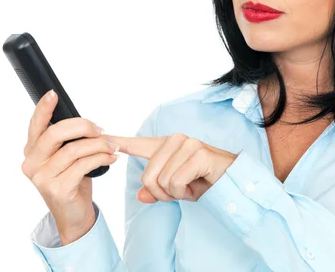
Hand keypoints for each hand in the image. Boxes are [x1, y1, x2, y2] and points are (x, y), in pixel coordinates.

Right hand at [21, 89, 120, 243]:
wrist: (74, 215)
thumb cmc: (72, 180)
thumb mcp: (67, 157)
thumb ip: (67, 140)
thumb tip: (86, 122)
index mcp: (32, 152)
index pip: (36, 126)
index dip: (43, 109)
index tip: (53, 94)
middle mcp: (32, 164)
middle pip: (56, 134)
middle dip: (83, 126)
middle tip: (101, 130)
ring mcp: (42, 178)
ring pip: (75, 149)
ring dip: (99, 145)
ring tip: (112, 147)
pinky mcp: (58, 189)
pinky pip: (84, 165)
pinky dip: (102, 158)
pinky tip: (111, 158)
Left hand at [101, 132, 237, 202]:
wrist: (233, 181)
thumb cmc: (204, 181)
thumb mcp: (176, 189)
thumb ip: (157, 190)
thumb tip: (140, 196)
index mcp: (167, 146)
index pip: (138, 144)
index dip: (118, 142)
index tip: (101, 138)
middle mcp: (175, 140)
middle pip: (147, 175)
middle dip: (161, 193)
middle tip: (179, 191)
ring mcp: (188, 144)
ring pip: (161, 180)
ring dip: (174, 193)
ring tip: (190, 186)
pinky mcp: (198, 154)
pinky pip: (176, 182)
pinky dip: (184, 191)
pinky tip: (197, 184)